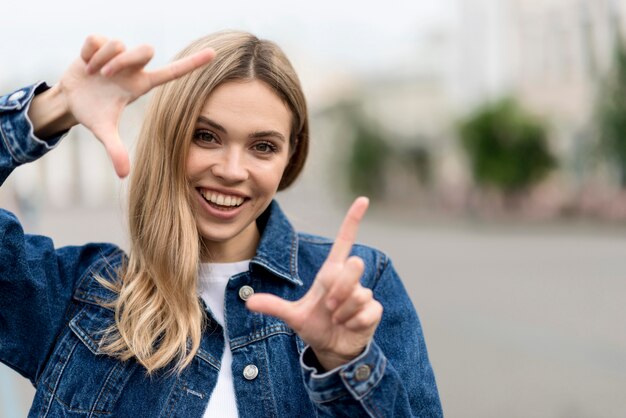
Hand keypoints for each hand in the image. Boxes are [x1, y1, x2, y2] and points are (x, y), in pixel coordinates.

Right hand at [34, 35, 214, 177]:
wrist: (69, 99)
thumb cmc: (93, 113)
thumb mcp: (103, 132)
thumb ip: (115, 150)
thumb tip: (123, 175)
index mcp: (141, 85)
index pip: (173, 73)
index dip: (192, 64)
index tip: (214, 55)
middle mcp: (134, 68)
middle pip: (146, 49)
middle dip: (122, 61)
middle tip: (104, 76)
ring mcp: (118, 54)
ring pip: (118, 44)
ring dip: (101, 60)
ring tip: (93, 73)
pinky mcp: (100, 43)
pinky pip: (96, 39)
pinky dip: (87, 53)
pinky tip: (85, 64)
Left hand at [246, 197, 382, 370]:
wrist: (332, 349)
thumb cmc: (315, 326)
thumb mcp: (293, 316)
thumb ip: (273, 306)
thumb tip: (248, 302)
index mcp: (331, 273)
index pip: (344, 242)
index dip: (352, 220)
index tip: (362, 199)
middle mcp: (349, 279)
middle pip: (354, 266)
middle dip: (339, 289)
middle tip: (329, 307)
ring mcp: (363, 294)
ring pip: (358, 294)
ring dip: (343, 312)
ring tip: (337, 319)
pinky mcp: (373, 310)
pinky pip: (366, 311)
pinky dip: (353, 322)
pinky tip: (349, 326)